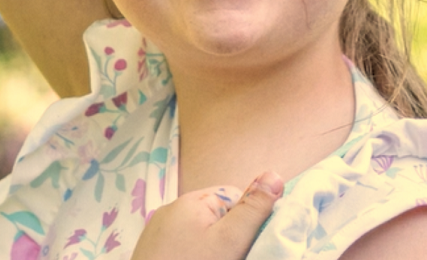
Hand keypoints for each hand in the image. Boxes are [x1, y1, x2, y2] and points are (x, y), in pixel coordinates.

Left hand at [130, 171, 285, 259]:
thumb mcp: (230, 240)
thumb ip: (252, 209)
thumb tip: (274, 174)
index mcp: (192, 200)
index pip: (235, 198)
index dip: (247, 222)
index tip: (247, 245)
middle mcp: (172, 209)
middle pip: (217, 216)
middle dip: (228, 237)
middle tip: (230, 257)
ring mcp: (158, 230)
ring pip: (200, 233)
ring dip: (212, 249)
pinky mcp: (152, 250)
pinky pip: (182, 245)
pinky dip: (193, 255)